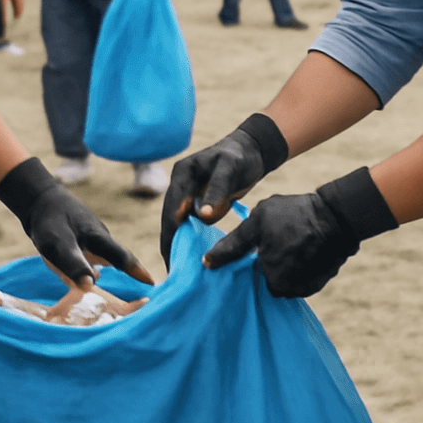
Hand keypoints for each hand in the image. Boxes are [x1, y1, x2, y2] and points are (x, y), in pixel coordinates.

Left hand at [0, 158, 153, 285]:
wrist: (37, 199)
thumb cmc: (48, 221)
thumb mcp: (57, 244)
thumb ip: (73, 264)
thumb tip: (91, 285)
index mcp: (97, 237)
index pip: (122, 257)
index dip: (137, 270)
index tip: (152, 283)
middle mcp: (99, 238)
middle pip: (115, 260)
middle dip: (126, 273)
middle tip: (137, 293)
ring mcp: (90, 238)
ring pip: (97, 261)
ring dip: (96, 274)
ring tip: (97, 290)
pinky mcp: (80, 240)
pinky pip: (87, 258)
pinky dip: (85, 269)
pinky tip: (76, 275)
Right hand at [160, 114, 287, 266]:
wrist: (252, 151)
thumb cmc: (241, 157)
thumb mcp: (230, 169)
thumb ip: (217, 189)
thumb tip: (202, 217)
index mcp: (182, 174)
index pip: (172, 208)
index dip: (171, 232)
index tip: (172, 256)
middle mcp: (180, 185)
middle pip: (170, 219)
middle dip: (170, 243)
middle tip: (173, 271)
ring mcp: (187, 194)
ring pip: (177, 224)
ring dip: (178, 244)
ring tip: (180, 270)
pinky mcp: (197, 203)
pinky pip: (190, 224)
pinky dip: (190, 239)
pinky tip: (194, 257)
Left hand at [203, 167, 398, 297]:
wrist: (337, 219)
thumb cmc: (293, 215)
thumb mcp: (257, 222)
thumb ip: (233, 244)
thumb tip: (206, 263)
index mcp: (268, 274)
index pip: (245, 278)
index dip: (242, 265)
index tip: (244, 255)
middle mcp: (285, 288)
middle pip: (262, 280)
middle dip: (262, 266)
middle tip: (270, 243)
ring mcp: (302, 289)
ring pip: (279, 281)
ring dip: (279, 269)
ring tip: (284, 245)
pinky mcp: (315, 286)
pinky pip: (295, 282)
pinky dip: (294, 270)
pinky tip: (297, 251)